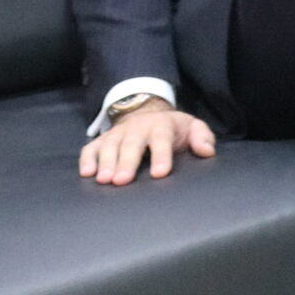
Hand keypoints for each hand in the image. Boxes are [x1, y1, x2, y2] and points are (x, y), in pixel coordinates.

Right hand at [79, 101, 216, 185]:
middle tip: (122, 181)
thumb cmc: (173, 129)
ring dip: (105, 162)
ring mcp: (118, 134)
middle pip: (131, 145)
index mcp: (162, 126)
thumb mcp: (192, 128)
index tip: (160, 174)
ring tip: (104, 180)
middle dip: (126, 162)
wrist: (148, 113)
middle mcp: (137, 128)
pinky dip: (87, 159)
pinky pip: (91, 148)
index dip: (161, 156)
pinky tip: (87, 174)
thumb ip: (202, 137)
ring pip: (109, 146)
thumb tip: (207, 151)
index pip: (162, 140)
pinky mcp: (102, 140)